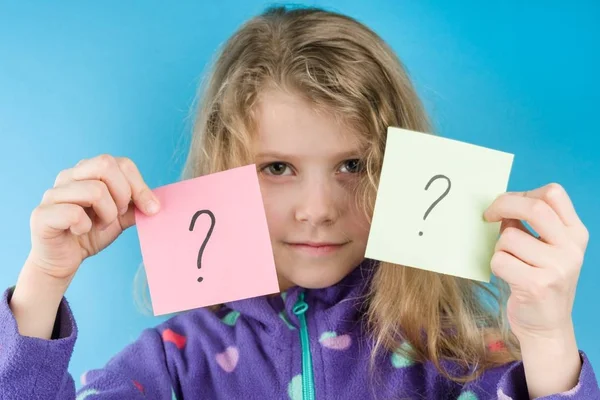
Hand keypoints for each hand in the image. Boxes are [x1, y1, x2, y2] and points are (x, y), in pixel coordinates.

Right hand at [28, 154, 160, 281]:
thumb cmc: (90, 233)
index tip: (150, 209)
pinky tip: (80, 232)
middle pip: (106, 164)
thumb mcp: (120, 217)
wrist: (63, 260)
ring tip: (99, 225)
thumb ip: (136, 205)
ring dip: (107, 214)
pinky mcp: (42, 214)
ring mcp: (53, 193)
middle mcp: (68, 176)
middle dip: (122, 195)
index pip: (122, 163)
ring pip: (95, 190)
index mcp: (88, 171)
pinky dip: (85, 227)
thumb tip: (157, 204)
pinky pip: (74, 213)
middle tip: (117, 215)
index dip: (140, 187)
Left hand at [483, 183, 588, 340]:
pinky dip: (496, 265)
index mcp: (575, 233)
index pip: (553, 194)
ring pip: (509, 237)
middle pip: (534, 207)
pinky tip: (508, 276)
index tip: (505, 204)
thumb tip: (501, 204)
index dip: (522, 193)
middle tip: (488, 216)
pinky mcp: (537, 285)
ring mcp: (557, 268)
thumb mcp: (546, 248)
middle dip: (503, 205)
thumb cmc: (538, 279)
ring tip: (510, 261)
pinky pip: (500, 260)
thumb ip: (531, 225)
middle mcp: (571, 249)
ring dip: (499, 247)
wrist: (546, 325)